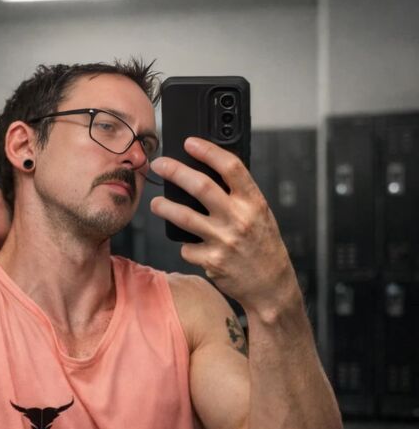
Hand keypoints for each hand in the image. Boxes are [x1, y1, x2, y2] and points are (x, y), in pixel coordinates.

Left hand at [149, 139, 297, 314]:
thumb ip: (238, 197)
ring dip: (164, 208)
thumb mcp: (260, 215)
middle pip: (200, 186)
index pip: (230, 167)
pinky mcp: (211, 261)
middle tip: (160, 164)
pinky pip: (187, 248)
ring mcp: (224, 240)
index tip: (189, 142)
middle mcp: (239, 219)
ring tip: (156, 204)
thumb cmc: (263, 247)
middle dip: (175, 171)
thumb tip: (207, 174)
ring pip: (184, 217)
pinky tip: (191, 246)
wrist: (270, 286)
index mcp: (253, 202)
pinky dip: (185, 246)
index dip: (208, 151)